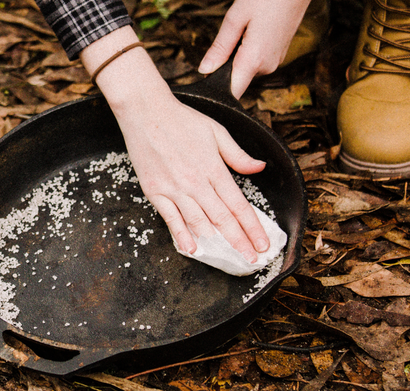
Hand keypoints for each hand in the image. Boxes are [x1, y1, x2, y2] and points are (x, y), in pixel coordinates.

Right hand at [83, 27, 270, 260]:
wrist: (146, 112)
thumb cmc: (182, 120)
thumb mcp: (217, 132)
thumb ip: (238, 155)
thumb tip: (260, 167)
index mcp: (214, 168)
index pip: (238, 204)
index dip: (252, 227)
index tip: (262, 243)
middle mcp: (196, 182)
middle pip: (223, 218)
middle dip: (240, 241)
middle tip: (252, 259)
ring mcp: (174, 188)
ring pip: (199, 222)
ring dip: (216, 242)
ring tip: (230, 258)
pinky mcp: (155, 191)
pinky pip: (171, 218)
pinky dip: (182, 235)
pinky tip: (192, 249)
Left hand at [198, 0, 310, 97]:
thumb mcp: (235, 19)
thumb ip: (219, 48)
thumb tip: (204, 70)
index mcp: (255, 59)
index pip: (233, 92)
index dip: (217, 89)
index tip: (207, 80)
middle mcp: (267, 66)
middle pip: (236, 78)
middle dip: (226, 64)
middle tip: (230, 37)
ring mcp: (275, 61)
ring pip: (246, 68)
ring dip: (238, 55)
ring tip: (245, 29)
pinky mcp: (278, 55)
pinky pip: (257, 60)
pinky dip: (249, 50)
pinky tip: (253, 31)